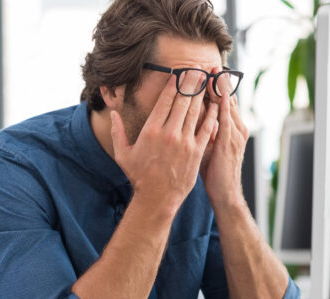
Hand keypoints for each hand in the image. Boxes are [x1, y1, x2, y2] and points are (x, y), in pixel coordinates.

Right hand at [110, 73, 218, 211]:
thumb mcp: (123, 154)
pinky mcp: (196, 151)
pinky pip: (206, 128)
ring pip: (196, 111)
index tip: (179, 73)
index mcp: (151, 130)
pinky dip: (212, 115)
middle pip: (183, 101)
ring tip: (207, 80)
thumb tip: (113, 114)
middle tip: (197, 69)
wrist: (157, 198)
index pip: (165, 100)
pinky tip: (216, 105)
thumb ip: (117, 131)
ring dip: (202, 94)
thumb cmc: (139, 176)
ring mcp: (184, 142)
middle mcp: (169, 133)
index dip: (174, 84)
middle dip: (191, 83)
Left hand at [200, 67, 249, 207]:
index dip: (216, 86)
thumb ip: (206, 131)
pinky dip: (221, 104)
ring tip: (214, 71)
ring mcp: (235, 134)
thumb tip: (194, 118)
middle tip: (211, 63)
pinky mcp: (229, 142)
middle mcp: (236, 128)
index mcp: (231, 128)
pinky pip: (224, 118)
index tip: (207, 71)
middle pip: (227, 99)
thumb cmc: (215, 172)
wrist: (225, 193)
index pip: (223, 102)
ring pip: (227, 105)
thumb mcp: (211, 148)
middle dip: (219, 81)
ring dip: (220, 87)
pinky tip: (216, 93)